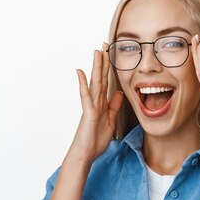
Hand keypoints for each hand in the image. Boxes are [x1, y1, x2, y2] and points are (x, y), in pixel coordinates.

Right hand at [67, 42, 123, 164]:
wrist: (85, 154)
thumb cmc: (95, 141)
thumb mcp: (111, 121)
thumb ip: (114, 107)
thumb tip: (118, 93)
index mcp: (102, 104)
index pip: (106, 82)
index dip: (109, 68)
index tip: (110, 54)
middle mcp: (95, 102)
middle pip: (100, 78)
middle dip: (103, 61)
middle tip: (104, 44)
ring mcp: (91, 106)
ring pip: (94, 83)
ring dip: (95, 67)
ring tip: (96, 51)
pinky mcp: (88, 113)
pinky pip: (85, 96)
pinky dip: (83, 84)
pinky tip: (80, 72)